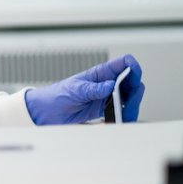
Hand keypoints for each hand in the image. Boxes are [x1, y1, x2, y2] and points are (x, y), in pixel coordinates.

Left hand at [24, 54, 144, 124]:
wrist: (47, 111)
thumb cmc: (57, 94)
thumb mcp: (76, 90)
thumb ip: (94, 89)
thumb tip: (111, 85)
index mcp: (100, 73)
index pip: (124, 63)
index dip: (133, 68)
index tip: (134, 80)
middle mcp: (106, 83)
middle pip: (132, 83)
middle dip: (135, 93)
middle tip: (130, 104)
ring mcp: (107, 96)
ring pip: (129, 98)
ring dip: (131, 107)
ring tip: (125, 115)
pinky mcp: (104, 109)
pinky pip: (120, 111)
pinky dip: (124, 116)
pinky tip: (120, 120)